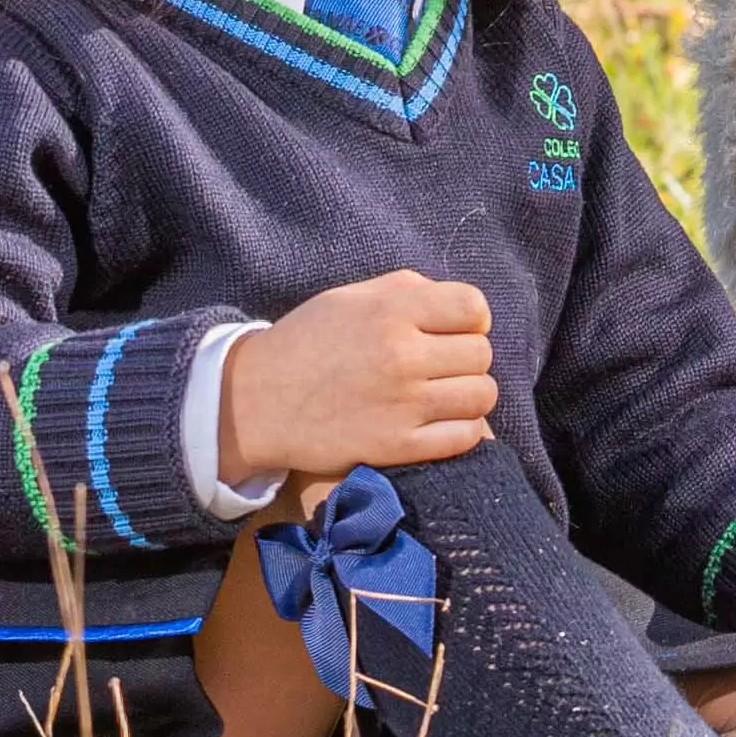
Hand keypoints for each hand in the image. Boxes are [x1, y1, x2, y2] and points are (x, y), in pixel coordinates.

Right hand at [217, 271, 498, 480]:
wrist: (253, 403)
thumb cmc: (306, 343)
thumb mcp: (351, 298)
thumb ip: (408, 290)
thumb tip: (462, 307)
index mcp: (392, 311)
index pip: (474, 308)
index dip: (471, 319)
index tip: (453, 331)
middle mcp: (402, 355)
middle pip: (481, 353)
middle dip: (467, 358)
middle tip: (441, 366)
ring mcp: (403, 404)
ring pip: (482, 395)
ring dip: (470, 394)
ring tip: (445, 395)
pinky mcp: (397, 446)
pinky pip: (465, 436)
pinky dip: (464, 430)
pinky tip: (442, 423)